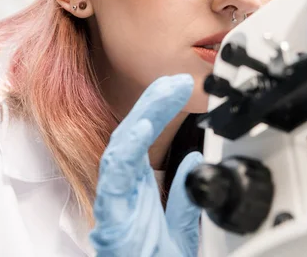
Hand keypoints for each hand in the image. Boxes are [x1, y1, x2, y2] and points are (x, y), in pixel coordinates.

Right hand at [89, 74, 203, 256]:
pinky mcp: (114, 217)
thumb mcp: (180, 226)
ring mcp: (118, 201)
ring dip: (143, 117)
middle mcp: (126, 190)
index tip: (182, 86)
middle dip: (154, 103)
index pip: (146, 138)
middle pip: (134, 134)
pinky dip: (127, 149)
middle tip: (178, 81)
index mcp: (139, 189)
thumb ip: (183, 194)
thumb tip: (192, 161)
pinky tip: (141, 129)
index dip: (160, 108)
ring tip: (164, 94)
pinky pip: (115, 177)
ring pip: (121, 147)